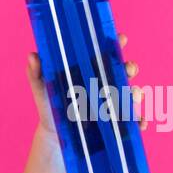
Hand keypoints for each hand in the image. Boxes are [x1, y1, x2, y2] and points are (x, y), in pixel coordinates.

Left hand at [26, 32, 142, 134]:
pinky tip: (139, 124)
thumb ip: (37, 73)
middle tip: (128, 69)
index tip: (120, 38)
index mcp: (91, 69)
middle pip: (125, 70)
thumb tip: (32, 56)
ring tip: (132, 96)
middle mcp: (107, 82)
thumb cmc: (50, 104)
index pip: (107, 52)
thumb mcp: (43, 87)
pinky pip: (133, 120)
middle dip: (130, 67)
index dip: (116, 43)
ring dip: (137, 93)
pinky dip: (140, 121)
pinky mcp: (117, 119)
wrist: (54, 133)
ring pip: (133, 93)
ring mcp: (114, 100)